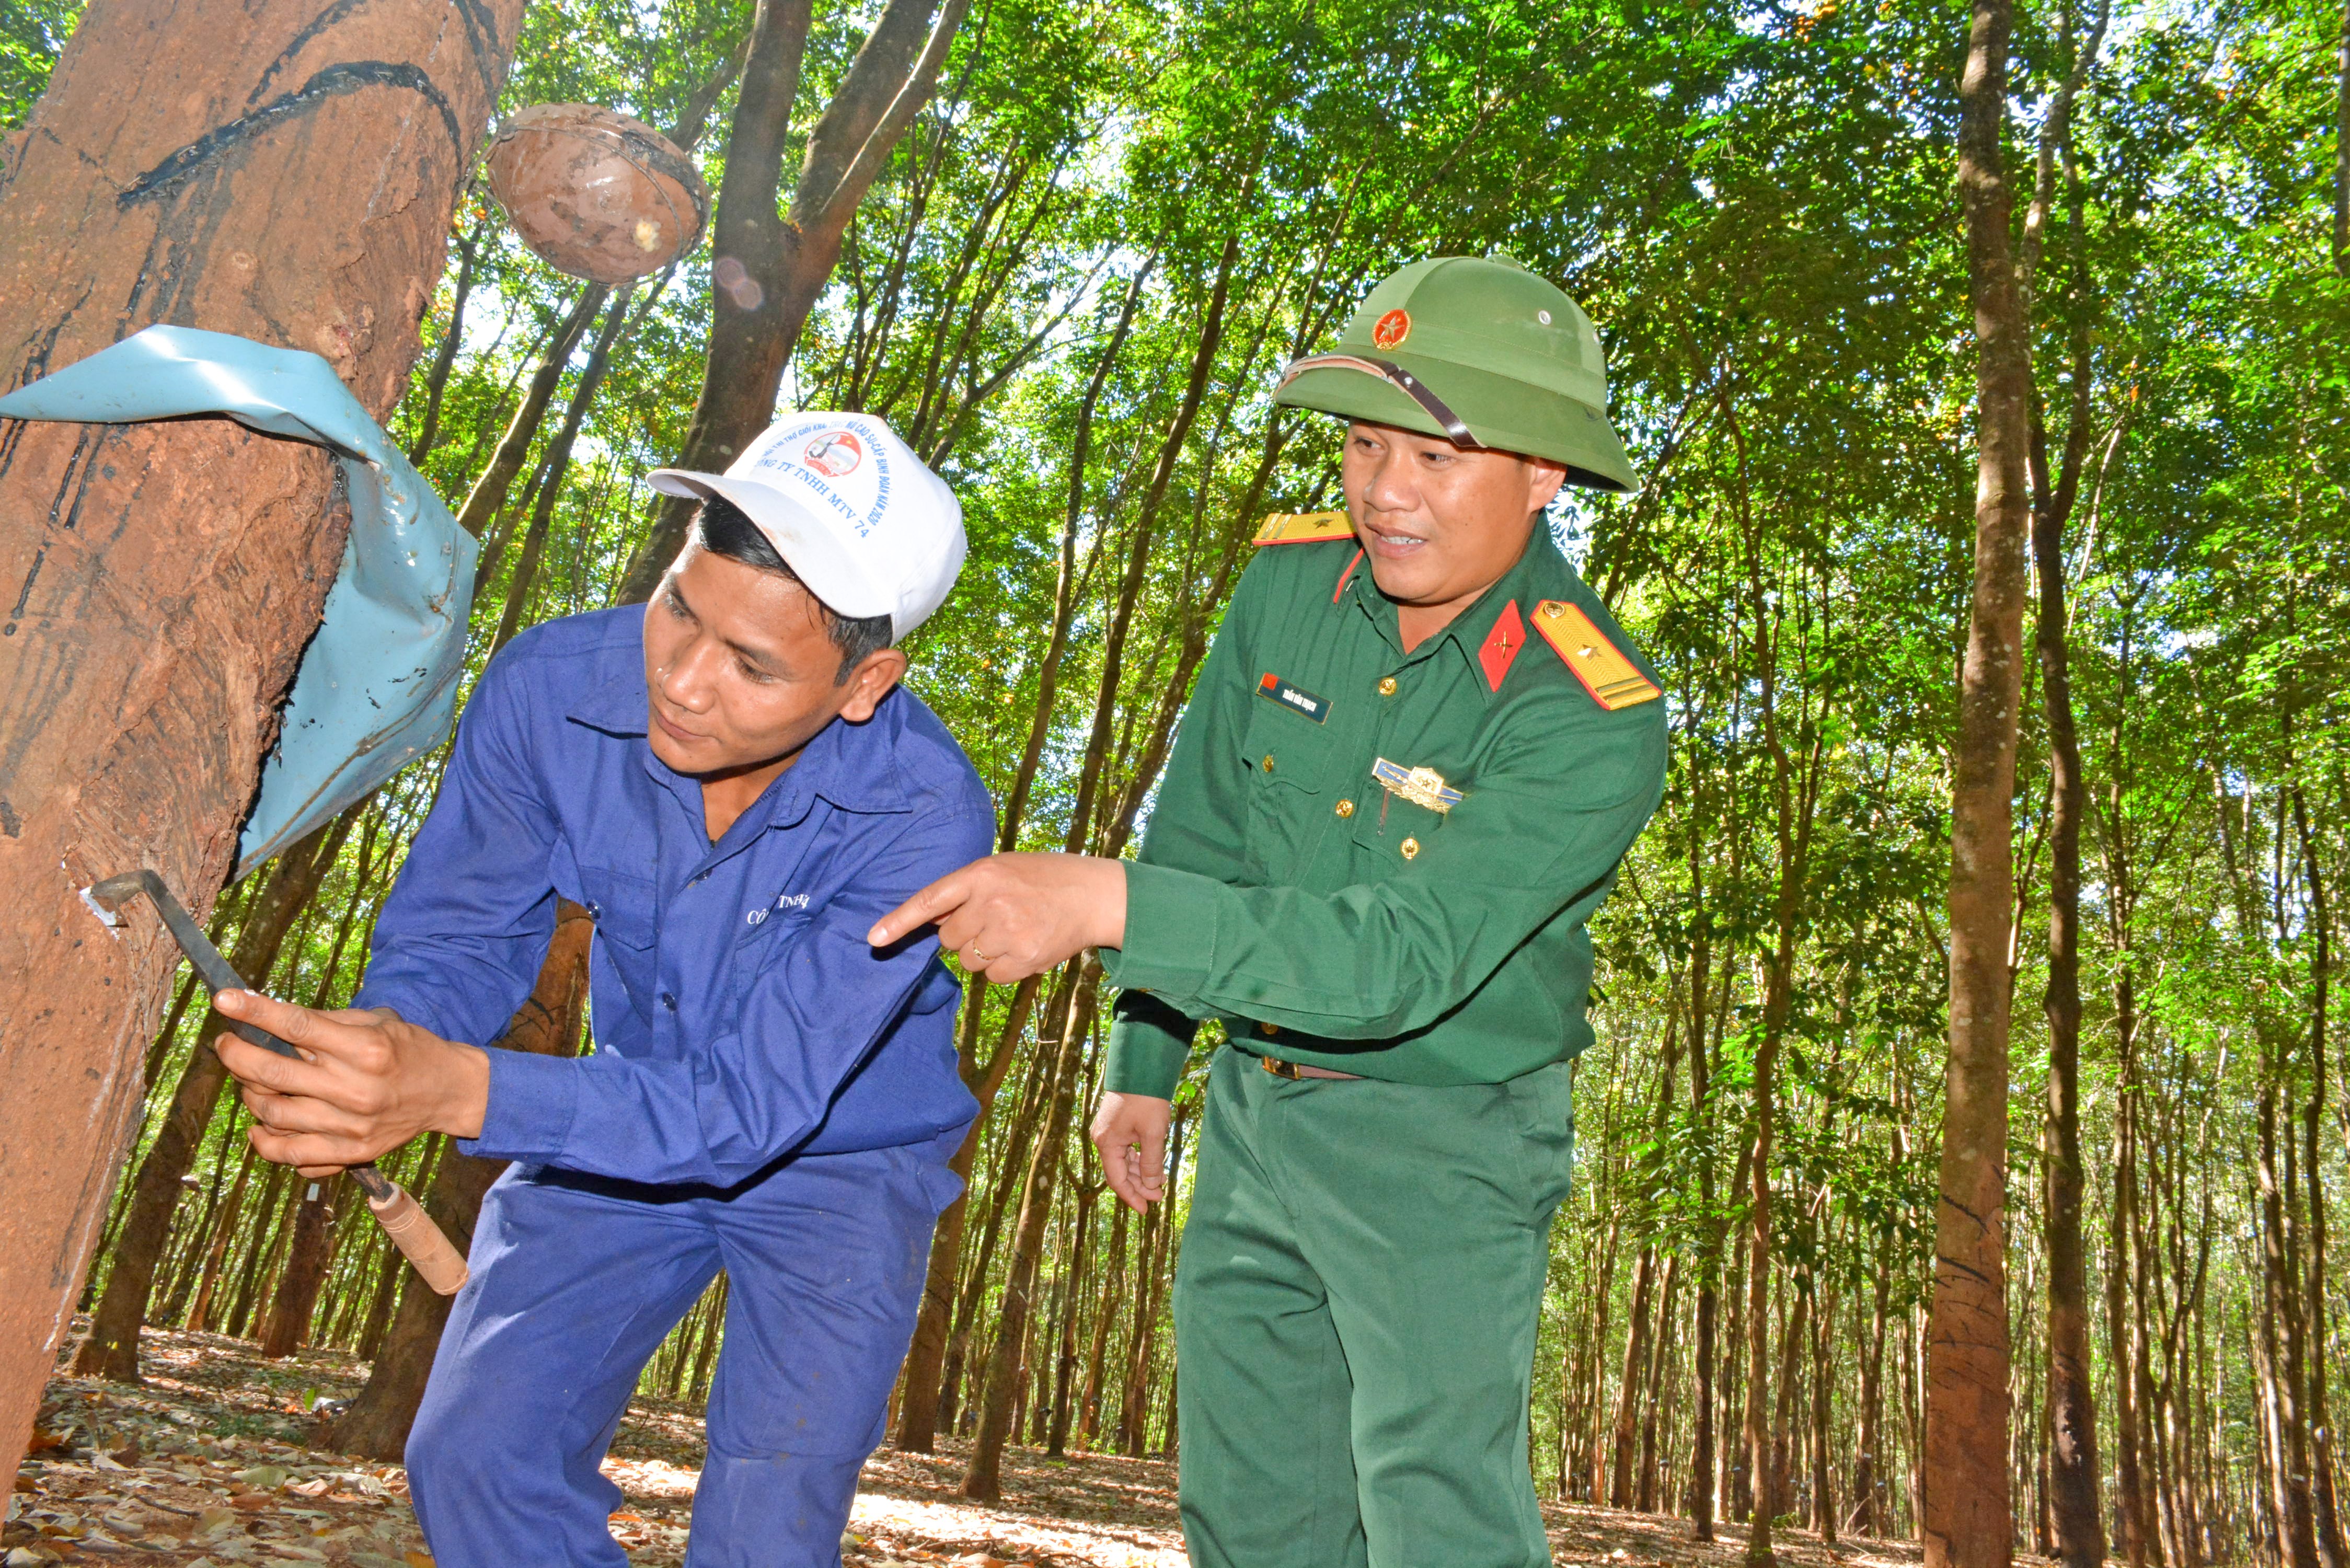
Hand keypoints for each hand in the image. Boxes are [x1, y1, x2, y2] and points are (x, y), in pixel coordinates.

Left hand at [213, 990, 490, 1177]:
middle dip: (237, 1054)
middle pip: (274, 1072)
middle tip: (227, 1043)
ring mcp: (352, 1126)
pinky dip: (265, 1142)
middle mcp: (357, 1089)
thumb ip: (328, 1023)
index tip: (225, 1000)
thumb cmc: (410, 1050)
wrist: (448, 1092)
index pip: (297, 1026)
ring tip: (250, 1081)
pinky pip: (291, 1155)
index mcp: (366, 1049)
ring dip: (249, 1094)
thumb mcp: (377, 1022)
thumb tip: (272, 1018)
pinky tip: (260, 1125)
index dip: (254, 1012)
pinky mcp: (352, 1152)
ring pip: (273, 1114)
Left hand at [867, 852, 1126, 982]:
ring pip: (969, 961)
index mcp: (982, 874)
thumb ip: (966, 892)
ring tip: (1015, 930)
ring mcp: (1008, 933)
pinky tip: (1025, 946)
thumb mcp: (1002, 869)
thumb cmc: (1043, 879)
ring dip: (984, 953)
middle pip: (949, 939)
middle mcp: (992, 903)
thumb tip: (932, 921)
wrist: (1093, 895)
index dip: (899, 921)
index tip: (874, 938)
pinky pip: (992, 977)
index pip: (930, 899)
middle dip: (964, 935)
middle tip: (995, 919)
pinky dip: (1003, 968)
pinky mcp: (1024, 959)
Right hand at [1089, 1092, 1170, 1212]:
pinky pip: (1125, 1150)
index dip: (1132, 1197)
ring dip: (1140, 1173)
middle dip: (1139, 1186)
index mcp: (1107, 1143)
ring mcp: (1108, 1131)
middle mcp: (1103, 1139)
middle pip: (1119, 1172)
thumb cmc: (1146, 1099)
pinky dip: (1138, 1160)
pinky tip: (1151, 1165)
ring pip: (1123, 1161)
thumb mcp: (1153, 1133)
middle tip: (1159, 1197)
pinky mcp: (1116, 1125)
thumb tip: (1152, 1185)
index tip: (1146, 1210)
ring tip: (1159, 1183)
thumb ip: (1151, 1162)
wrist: (1141, 1069)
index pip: (1117, 1180)